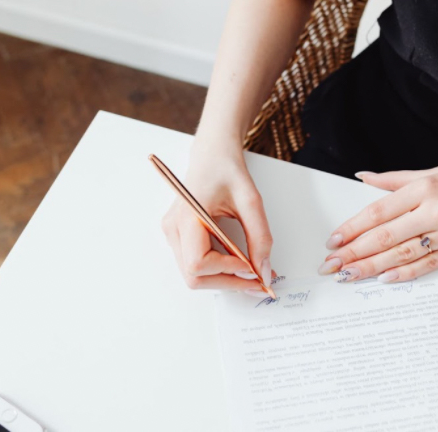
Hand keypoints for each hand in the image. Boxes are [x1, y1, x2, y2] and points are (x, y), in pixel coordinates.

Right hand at [160, 135, 275, 296]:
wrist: (213, 155)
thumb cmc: (226, 170)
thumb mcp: (251, 201)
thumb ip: (260, 237)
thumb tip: (264, 271)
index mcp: (187, 216)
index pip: (198, 263)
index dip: (227, 270)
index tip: (251, 267)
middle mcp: (173, 228)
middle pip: (194, 276)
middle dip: (227, 282)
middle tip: (257, 280)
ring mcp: (173, 234)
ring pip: (193, 275)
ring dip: (223, 279)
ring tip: (249, 271)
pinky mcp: (179, 237)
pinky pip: (194, 265)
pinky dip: (217, 270)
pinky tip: (236, 263)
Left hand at [317, 155, 437, 282]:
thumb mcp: (436, 169)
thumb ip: (396, 178)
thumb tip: (364, 178)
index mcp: (425, 187)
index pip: (378, 212)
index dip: (352, 228)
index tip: (332, 240)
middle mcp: (436, 210)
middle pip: (385, 237)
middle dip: (353, 253)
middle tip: (330, 266)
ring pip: (403, 254)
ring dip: (372, 267)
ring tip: (348, 276)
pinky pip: (429, 264)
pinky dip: (405, 273)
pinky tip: (385, 279)